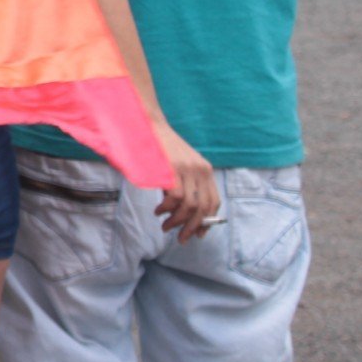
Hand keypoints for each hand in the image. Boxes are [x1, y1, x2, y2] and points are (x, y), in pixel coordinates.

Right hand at [149, 119, 219, 243]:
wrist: (148, 123)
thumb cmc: (160, 147)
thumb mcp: (179, 164)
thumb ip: (185, 183)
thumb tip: (184, 212)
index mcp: (205, 170)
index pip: (213, 202)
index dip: (207, 221)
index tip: (198, 234)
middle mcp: (200, 170)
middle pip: (203, 208)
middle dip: (192, 227)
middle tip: (180, 238)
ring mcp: (187, 169)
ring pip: (189, 206)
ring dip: (176, 221)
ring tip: (165, 225)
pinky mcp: (173, 169)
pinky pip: (175, 198)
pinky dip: (166, 209)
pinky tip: (158, 210)